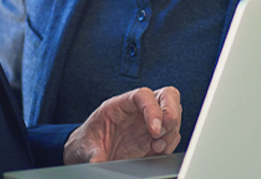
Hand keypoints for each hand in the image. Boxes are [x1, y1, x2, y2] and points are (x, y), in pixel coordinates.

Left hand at [63, 86, 181, 163]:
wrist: (90, 152)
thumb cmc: (88, 142)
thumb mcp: (86, 147)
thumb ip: (94, 154)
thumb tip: (97, 163)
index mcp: (121, 105)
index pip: (144, 95)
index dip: (153, 109)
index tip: (155, 129)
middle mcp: (139, 109)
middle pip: (167, 96)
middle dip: (171, 114)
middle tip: (161, 135)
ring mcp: (149, 121)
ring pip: (174, 114)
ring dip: (171, 132)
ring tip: (156, 148)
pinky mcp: (155, 136)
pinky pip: (172, 134)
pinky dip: (170, 144)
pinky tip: (156, 152)